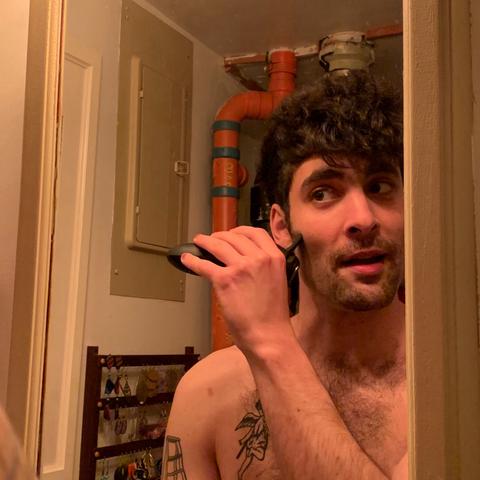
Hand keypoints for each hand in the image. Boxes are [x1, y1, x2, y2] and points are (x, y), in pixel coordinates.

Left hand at [181, 226, 292, 353]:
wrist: (269, 336)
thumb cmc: (273, 317)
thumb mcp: (277, 282)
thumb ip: (264, 268)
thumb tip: (243, 262)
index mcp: (275, 258)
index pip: (256, 233)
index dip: (240, 230)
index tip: (232, 232)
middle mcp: (259, 258)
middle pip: (234, 236)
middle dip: (220, 236)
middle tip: (212, 239)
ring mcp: (241, 268)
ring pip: (218, 245)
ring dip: (205, 241)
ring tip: (199, 242)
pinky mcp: (225, 280)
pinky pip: (204, 265)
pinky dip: (193, 260)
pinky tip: (187, 259)